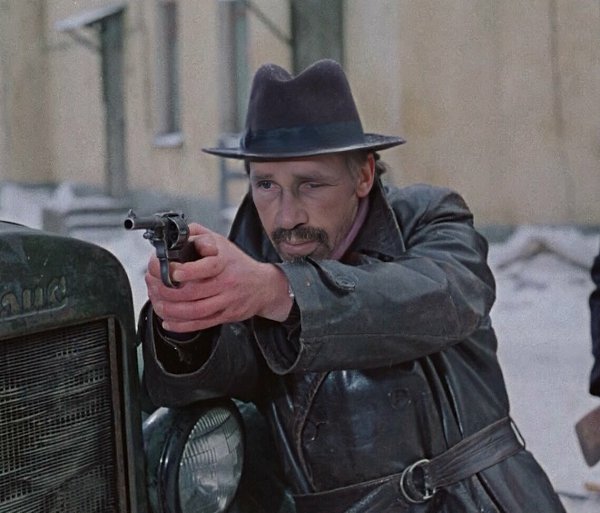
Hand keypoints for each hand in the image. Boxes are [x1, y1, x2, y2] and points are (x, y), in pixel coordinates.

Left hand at [145, 223, 292, 332]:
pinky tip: (168, 321)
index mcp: (224, 263)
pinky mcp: (224, 316)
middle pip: (192, 293)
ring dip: (170, 309)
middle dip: (165, 290)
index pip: (206, 268)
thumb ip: (198, 235)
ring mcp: (225, 302)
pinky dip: (181, 325)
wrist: (263, 286)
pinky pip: (200, 324)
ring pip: (194, 311)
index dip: (186, 271)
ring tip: (157, 302)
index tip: (171, 270)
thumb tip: (177, 234)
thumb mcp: (221, 242)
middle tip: (153, 284)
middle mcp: (225, 283)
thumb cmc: (237, 263)